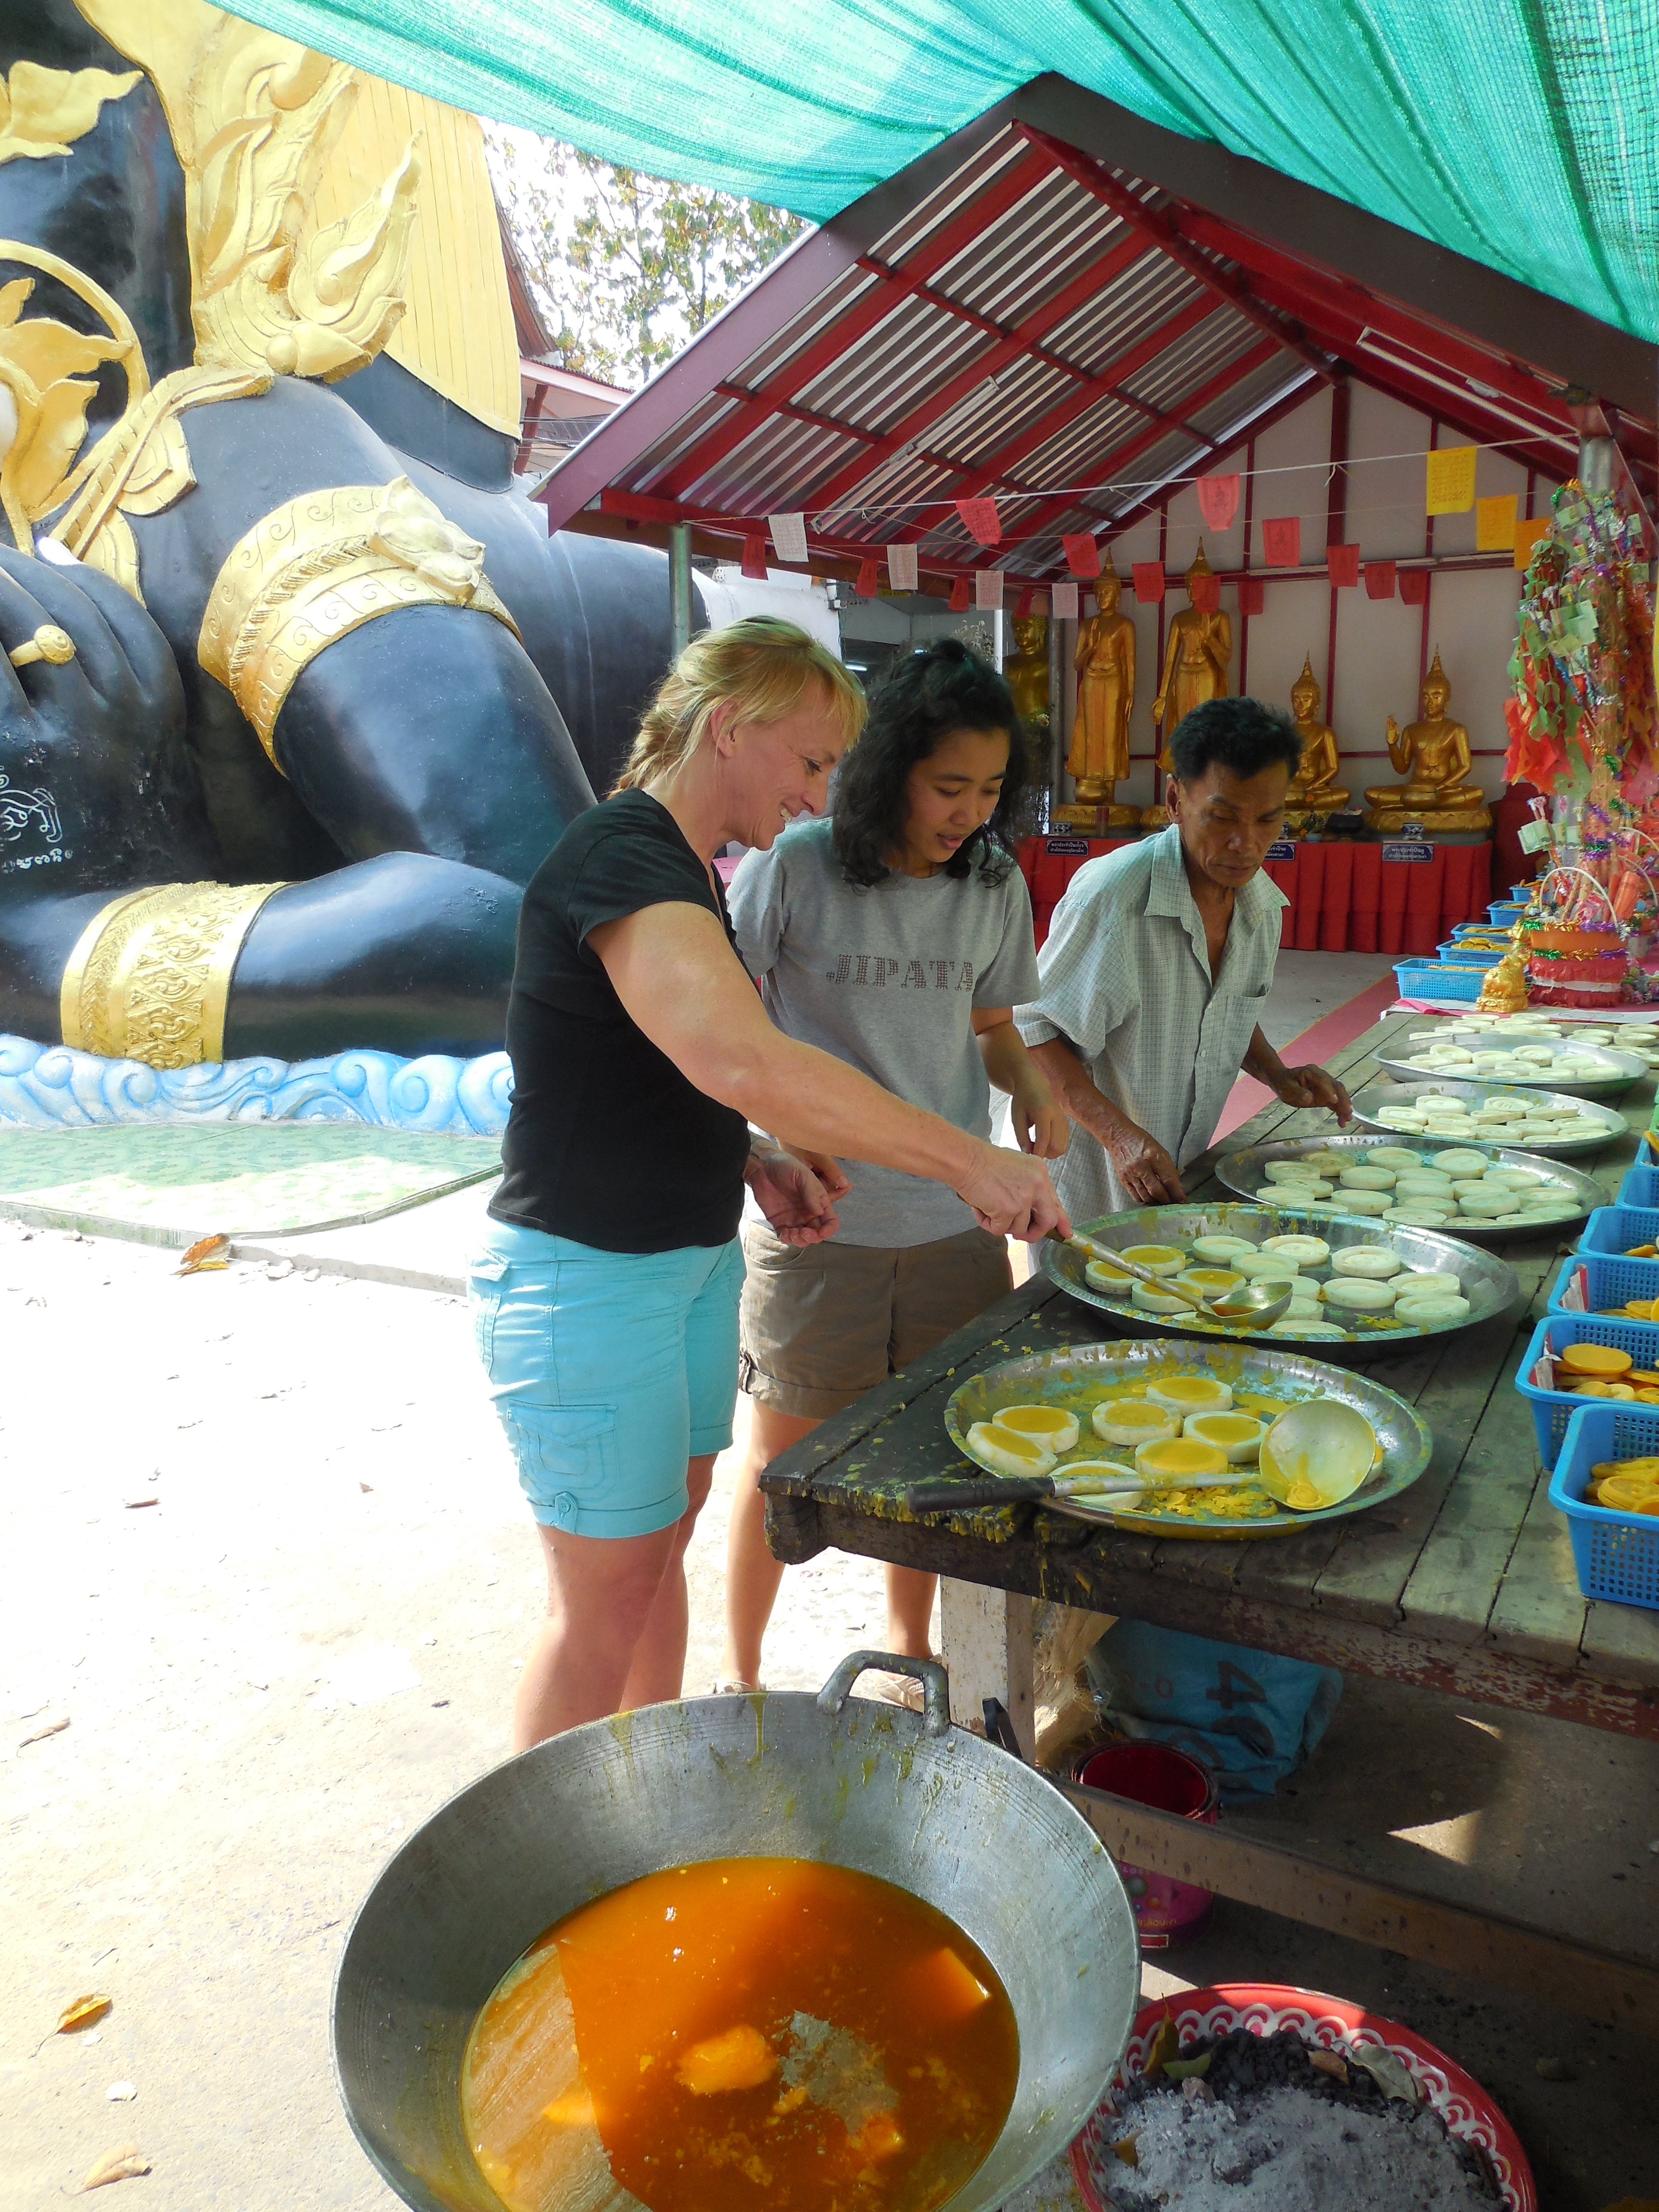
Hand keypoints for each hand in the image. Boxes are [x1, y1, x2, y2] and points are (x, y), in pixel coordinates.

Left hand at [745, 1144, 841, 1245]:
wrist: (762, 1166)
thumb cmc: (785, 1165)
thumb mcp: (803, 1174)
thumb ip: (812, 1193)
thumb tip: (819, 1212)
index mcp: (819, 1202)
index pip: (830, 1220)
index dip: (829, 1229)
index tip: (822, 1232)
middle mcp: (808, 1212)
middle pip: (817, 1233)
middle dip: (813, 1237)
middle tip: (804, 1233)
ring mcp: (794, 1218)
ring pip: (802, 1238)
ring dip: (800, 1241)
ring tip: (793, 1233)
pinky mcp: (779, 1222)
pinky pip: (786, 1236)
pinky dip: (787, 1239)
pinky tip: (784, 1234)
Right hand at [955, 1142, 1070, 1242]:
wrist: (965, 1159)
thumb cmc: (983, 1161)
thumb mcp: (1016, 1167)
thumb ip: (1028, 1186)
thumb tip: (1030, 1210)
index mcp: (1041, 1173)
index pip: (1056, 1202)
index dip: (1061, 1221)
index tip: (1065, 1233)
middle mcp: (1037, 1185)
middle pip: (1048, 1221)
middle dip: (1035, 1233)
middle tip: (1022, 1234)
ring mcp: (1024, 1198)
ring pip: (1019, 1229)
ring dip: (1002, 1224)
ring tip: (987, 1208)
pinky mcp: (1008, 1210)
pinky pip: (999, 1230)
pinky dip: (987, 1224)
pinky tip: (979, 1208)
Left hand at [1008, 1079, 1069, 1161]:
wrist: (1034, 1086)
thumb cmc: (1023, 1100)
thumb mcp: (1017, 1117)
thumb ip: (1021, 1136)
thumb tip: (1028, 1153)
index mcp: (1043, 1111)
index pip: (1044, 1138)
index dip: (1038, 1152)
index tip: (1030, 1159)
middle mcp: (1057, 1116)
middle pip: (1057, 1145)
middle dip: (1045, 1153)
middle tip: (1033, 1150)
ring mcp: (1064, 1119)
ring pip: (1063, 1146)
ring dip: (1050, 1152)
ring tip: (1038, 1146)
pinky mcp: (1066, 1123)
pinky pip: (1065, 1141)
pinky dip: (1056, 1147)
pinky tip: (1045, 1142)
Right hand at [1104, 1121, 1185, 1205]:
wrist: (1120, 1137)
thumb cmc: (1142, 1142)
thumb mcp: (1160, 1151)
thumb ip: (1168, 1169)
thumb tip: (1176, 1187)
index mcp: (1153, 1156)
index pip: (1168, 1180)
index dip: (1176, 1193)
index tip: (1182, 1200)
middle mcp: (1141, 1166)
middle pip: (1156, 1191)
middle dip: (1167, 1199)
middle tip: (1172, 1202)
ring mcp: (1130, 1174)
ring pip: (1146, 1196)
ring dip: (1156, 1201)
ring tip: (1161, 1200)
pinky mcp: (1123, 1179)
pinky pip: (1135, 1196)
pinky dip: (1145, 1199)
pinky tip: (1149, 1196)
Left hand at [1275, 1063, 1351, 1121]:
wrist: (1283, 1081)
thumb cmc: (1284, 1083)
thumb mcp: (1287, 1088)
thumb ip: (1298, 1092)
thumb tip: (1309, 1098)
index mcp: (1311, 1072)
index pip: (1323, 1080)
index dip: (1329, 1090)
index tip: (1334, 1100)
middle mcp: (1322, 1077)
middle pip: (1336, 1086)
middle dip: (1343, 1099)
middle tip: (1347, 1111)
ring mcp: (1326, 1086)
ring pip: (1339, 1095)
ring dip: (1344, 1106)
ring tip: (1347, 1119)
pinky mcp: (1326, 1095)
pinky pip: (1335, 1102)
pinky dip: (1340, 1111)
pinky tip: (1342, 1120)